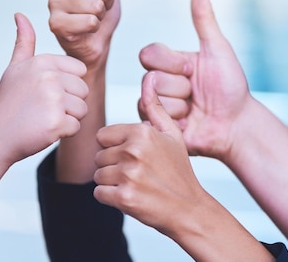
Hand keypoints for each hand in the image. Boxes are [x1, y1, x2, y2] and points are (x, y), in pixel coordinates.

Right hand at [0, 13, 88, 166]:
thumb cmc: (7, 104)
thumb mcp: (14, 68)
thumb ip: (24, 42)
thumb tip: (20, 15)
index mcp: (42, 61)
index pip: (79, 71)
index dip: (66, 85)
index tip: (43, 93)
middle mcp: (48, 77)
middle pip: (83, 91)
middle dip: (68, 104)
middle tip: (42, 109)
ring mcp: (53, 100)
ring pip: (82, 110)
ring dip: (66, 119)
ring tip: (42, 118)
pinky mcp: (57, 122)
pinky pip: (76, 127)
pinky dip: (62, 133)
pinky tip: (42, 130)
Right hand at [48, 0, 120, 70]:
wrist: (92, 44)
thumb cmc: (99, 11)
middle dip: (107, 4)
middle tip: (97, 11)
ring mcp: (54, 2)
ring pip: (97, 5)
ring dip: (100, 16)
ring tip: (90, 20)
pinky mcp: (54, 23)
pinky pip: (90, 21)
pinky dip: (93, 29)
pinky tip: (84, 31)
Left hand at [94, 72, 206, 235]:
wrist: (189, 209)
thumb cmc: (178, 171)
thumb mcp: (172, 134)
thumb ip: (155, 108)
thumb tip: (148, 78)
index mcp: (142, 132)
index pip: (102, 137)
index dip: (115, 148)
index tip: (134, 157)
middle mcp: (134, 150)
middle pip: (99, 156)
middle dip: (113, 166)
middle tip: (138, 174)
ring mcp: (129, 174)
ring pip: (98, 175)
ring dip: (111, 183)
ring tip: (136, 185)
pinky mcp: (124, 197)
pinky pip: (98, 193)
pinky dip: (110, 198)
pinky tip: (131, 197)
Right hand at [138, 0, 250, 160]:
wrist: (236, 124)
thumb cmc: (231, 87)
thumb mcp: (217, 50)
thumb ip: (204, 19)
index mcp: (168, 62)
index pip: (149, 54)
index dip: (173, 64)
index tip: (193, 70)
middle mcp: (157, 82)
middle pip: (151, 79)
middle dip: (180, 88)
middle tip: (197, 95)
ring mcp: (155, 105)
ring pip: (151, 100)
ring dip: (179, 107)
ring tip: (194, 111)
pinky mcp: (155, 126)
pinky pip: (152, 119)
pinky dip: (174, 122)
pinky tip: (187, 124)